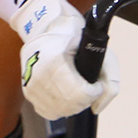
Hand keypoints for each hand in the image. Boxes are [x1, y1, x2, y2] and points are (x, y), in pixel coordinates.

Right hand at [12, 0, 119, 119]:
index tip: (96, 84)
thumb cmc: (73, 35)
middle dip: (85, 100)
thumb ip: (110, 82)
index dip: (94, 93)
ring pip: (59, 111)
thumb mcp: (100, 50)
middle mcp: (39, 75)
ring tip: (76, 89)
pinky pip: (47, 111)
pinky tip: (64, 95)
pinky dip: (60, 108)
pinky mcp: (27, 90)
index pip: (80, 94)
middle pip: (70, 105)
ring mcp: (31, 84)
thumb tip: (97, 108)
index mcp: (55, 61)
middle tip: (88, 87)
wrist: (45, 26)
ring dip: (73, 105)